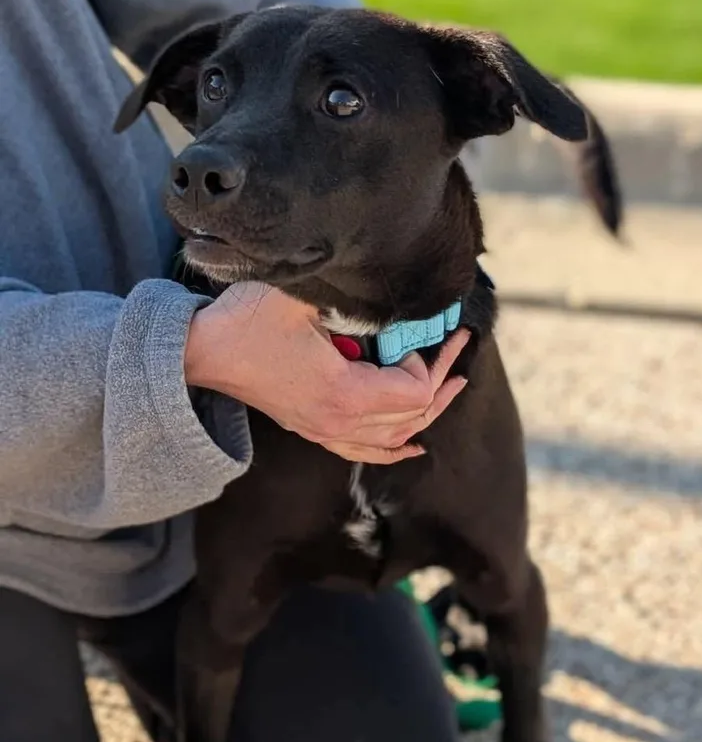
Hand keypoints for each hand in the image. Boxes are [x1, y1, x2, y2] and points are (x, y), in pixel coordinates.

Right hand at [184, 282, 469, 463]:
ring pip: (394, 436)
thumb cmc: (248, 321)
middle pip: (412, 415)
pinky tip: (413, 445)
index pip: (414, 392)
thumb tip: (389, 291)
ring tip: (453, 386)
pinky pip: (365, 451)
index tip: (418, 335)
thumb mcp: (302, 295)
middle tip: (459, 349)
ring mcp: (326, 431)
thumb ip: (350, 297)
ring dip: (428, 412)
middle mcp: (339, 421)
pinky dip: (395, 447)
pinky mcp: (315, 429)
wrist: (203, 352)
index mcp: (344, 392)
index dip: (427, 362)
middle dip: (442, 381)